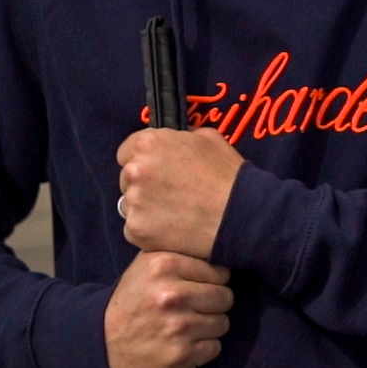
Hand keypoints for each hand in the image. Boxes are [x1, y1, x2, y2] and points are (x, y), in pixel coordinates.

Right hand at [105, 250, 233, 367]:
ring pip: (222, 322)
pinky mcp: (180, 355)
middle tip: (193, 309)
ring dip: (209, 327)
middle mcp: (171, 294)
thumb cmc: (132, 301)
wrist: (101, 345)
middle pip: (225, 296)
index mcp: (164, 264)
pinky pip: (214, 347)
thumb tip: (219, 246)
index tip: (197, 287)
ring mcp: (177, 326)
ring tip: (186, 326)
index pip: (220, 271)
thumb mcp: (146, 265)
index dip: (212, 281)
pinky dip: (203, 348)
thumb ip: (181, 252)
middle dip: (213, 304)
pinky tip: (184, 344)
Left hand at [117, 126, 243, 258]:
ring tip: (177, 212)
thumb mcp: (209, 138)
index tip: (159, 171)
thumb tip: (173, 142)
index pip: (127, 151)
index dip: (146, 160)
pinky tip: (175, 228)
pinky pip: (136, 228)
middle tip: (172, 193)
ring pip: (131, 204)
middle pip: (127, 178)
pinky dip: (151, 230)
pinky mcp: (136, 229)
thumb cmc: (228, 175)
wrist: (239, 214)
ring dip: (147, 207)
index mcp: (148, 143)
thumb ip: (181, 137)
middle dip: (145, 184)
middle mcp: (135, 169)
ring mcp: (133, 201)